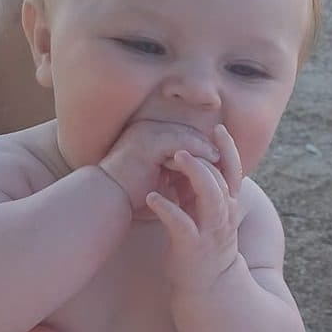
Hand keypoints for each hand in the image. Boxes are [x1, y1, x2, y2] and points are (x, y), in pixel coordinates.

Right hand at [99, 118, 220, 215]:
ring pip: (185, 134)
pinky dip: (198, 150)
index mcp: (146, 136)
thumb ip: (175, 172)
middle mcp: (145, 129)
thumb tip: (199, 175)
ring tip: (221, 159)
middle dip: (207, 144)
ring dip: (205, 146)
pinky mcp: (149, 141)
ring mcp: (146, 133)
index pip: (180, 135)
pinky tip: (212, 160)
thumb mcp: (159, 179)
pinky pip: (181, 142)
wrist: (106, 202)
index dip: (201, 146)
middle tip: (226, 156)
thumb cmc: (130, 197)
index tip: (220, 158)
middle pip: (185, 131)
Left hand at [147, 123, 242, 292]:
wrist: (208, 289)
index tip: (218, 128)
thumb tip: (196, 166)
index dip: (228, 149)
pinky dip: (167, 208)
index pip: (234, 171)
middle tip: (183, 145)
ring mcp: (209, 231)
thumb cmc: (204, 248)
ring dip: (193, 174)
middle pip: (221, 179)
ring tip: (172, 159)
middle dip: (204, 159)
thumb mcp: (210, 217)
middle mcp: (223, 216)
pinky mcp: (192, 246)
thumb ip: (206, 193)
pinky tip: (152, 198)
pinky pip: (181, 223)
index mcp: (227, 206)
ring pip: (209, 196)